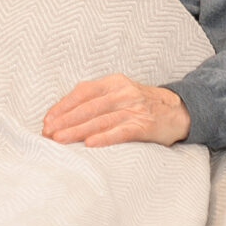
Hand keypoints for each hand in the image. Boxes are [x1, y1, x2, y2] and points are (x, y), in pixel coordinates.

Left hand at [40, 74, 190, 147]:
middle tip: (47, 133)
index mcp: (113, 82)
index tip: (47, 120)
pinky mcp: (145, 125)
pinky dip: (104, 137)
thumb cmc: (141, 104)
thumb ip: (96, 99)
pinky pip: (121, 131)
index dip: (62, 106)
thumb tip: (63, 113)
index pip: (82, 92)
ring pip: (100, 120)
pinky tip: (90, 144)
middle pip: (88, 107)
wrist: (179, 110)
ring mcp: (134, 109)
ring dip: (77, 131)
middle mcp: (123, 93)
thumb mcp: (119, 93)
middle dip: (65, 120)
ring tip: (60, 139)